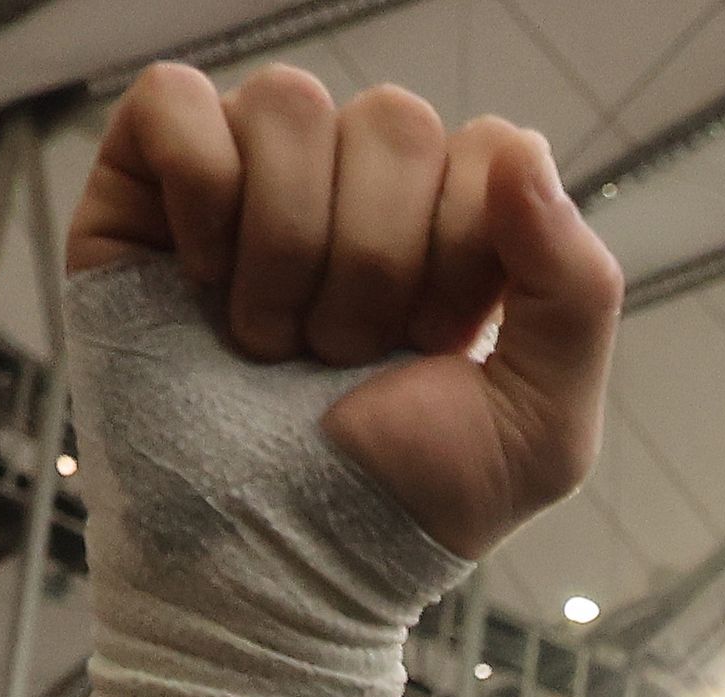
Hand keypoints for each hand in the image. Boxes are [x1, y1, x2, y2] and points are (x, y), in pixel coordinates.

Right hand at [70, 62, 619, 561]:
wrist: (275, 566)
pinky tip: (206, 281)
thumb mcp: (540, 424)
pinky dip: (201, 194)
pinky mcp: (148, 188)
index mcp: (456, 222)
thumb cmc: (403, 503)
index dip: (465, 252)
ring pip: (289, 104)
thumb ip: (576, 288)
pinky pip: (176, 102)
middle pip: (394, 122)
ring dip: (290, 247)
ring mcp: (254, 177)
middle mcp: (358, 183)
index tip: (431, 348)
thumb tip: (524, 152)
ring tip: (273, 342)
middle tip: (344, 357)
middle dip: (380, 263)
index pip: (492, 150)